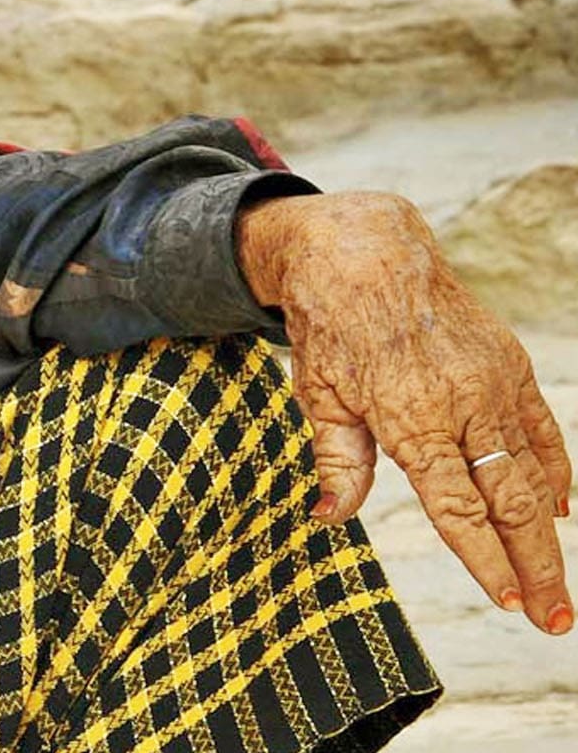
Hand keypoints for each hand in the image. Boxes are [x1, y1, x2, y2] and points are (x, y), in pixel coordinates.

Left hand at [237, 191, 573, 634]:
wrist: (366, 252)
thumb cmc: (330, 328)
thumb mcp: (318, 394)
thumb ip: (335, 461)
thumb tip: (329, 519)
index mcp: (411, 418)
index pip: (457, 506)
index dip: (483, 557)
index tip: (505, 601)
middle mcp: (463, 403)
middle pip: (510, 501)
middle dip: (535, 565)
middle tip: (553, 620)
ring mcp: (494, 383)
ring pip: (533, 473)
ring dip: (549, 535)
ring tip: (556, 588)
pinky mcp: (510, 366)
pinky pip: (542, 430)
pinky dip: (556, 472)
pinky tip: (561, 509)